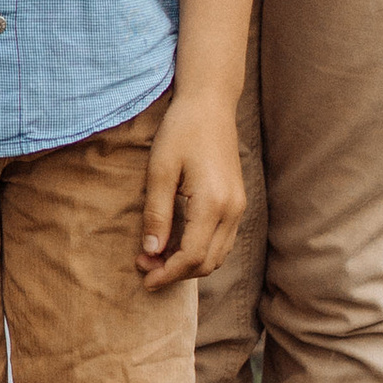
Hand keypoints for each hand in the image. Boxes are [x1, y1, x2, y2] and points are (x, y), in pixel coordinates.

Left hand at [140, 87, 243, 285]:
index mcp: (213, 203)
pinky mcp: (237, 202)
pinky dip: (201, 251)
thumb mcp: (160, 170)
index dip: (167, 273)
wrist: (210, 104)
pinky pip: (222, 240)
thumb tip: (151, 252)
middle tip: (144, 267)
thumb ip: (157, 214)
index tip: (144, 278)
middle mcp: (233, 210)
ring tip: (156, 257)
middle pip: (208, 262)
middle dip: (176, 272)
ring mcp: (239, 206)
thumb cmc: (181, 131)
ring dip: (189, 264)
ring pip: (218, 255)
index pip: (192, 256)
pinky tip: (176, 243)